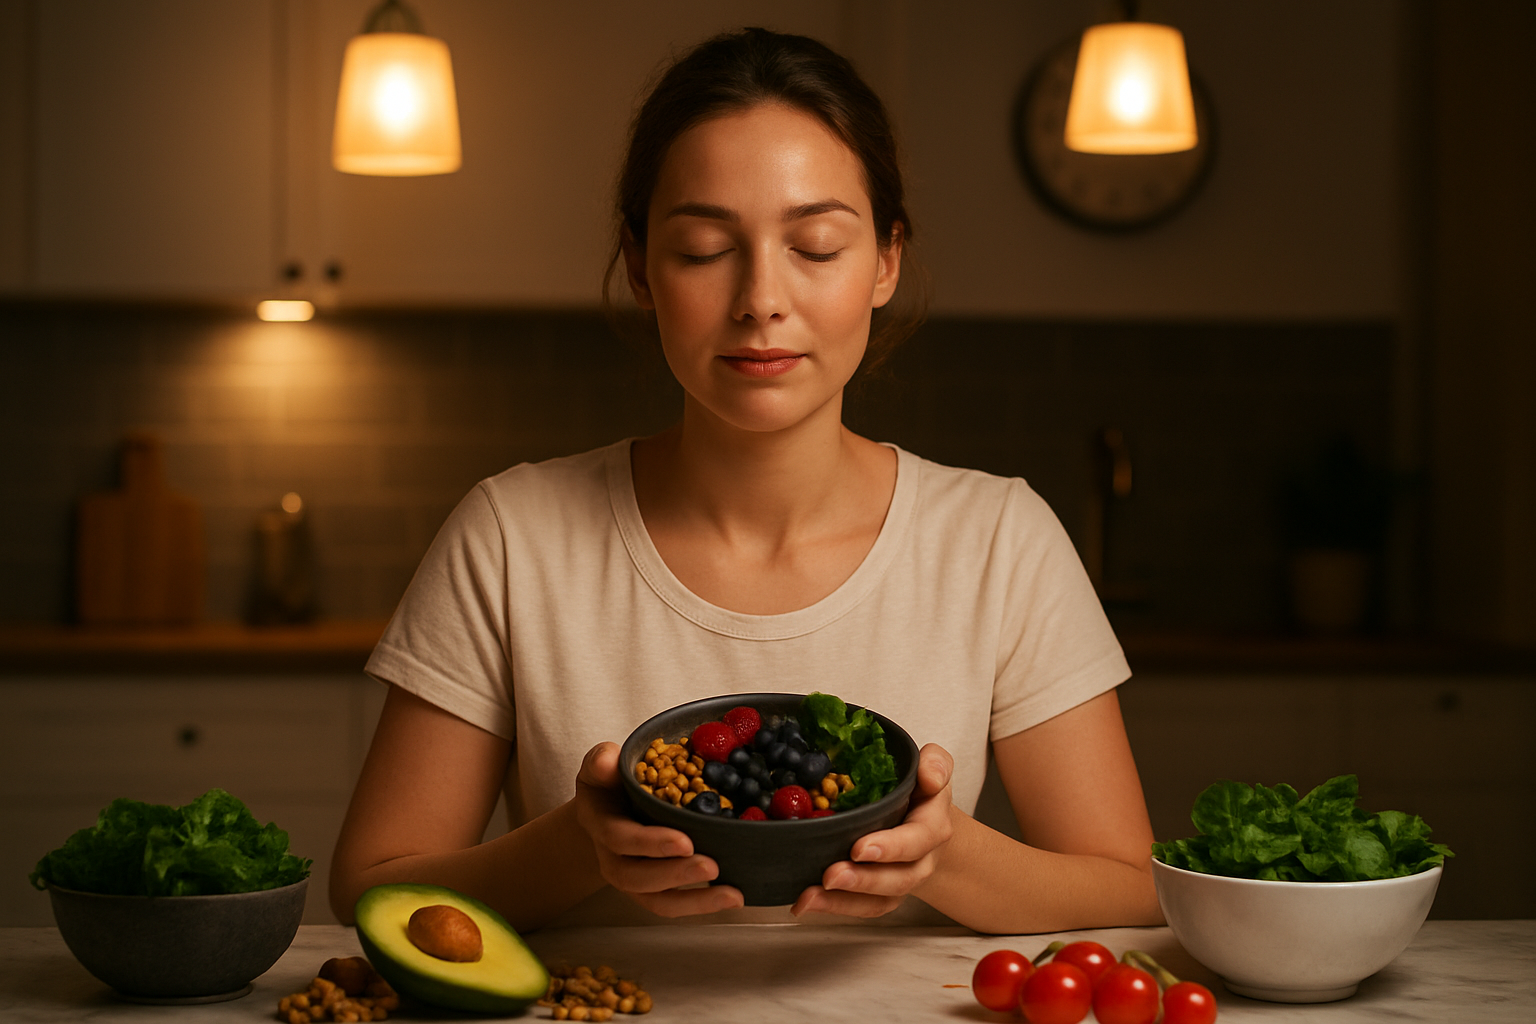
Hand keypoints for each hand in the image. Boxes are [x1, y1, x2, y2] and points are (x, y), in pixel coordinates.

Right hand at [572, 742, 743, 916]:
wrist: (605, 810)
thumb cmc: (609, 783)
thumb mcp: (600, 765)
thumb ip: (601, 761)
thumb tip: (609, 761)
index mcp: (600, 823)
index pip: (619, 838)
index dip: (650, 843)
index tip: (685, 842)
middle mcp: (611, 858)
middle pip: (636, 878)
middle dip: (675, 875)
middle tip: (711, 867)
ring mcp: (632, 878)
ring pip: (657, 900)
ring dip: (695, 901)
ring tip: (731, 895)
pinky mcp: (651, 889)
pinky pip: (672, 904)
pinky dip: (701, 905)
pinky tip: (731, 898)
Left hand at [790, 743, 954, 917]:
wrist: (928, 821)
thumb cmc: (922, 792)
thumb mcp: (933, 767)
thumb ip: (935, 764)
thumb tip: (929, 777)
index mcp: (932, 827)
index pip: (917, 840)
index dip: (890, 847)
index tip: (859, 848)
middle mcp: (921, 860)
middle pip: (898, 878)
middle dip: (863, 880)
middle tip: (831, 875)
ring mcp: (901, 881)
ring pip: (879, 900)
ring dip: (843, 901)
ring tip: (811, 896)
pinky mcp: (882, 894)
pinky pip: (862, 908)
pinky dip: (834, 907)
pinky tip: (807, 902)